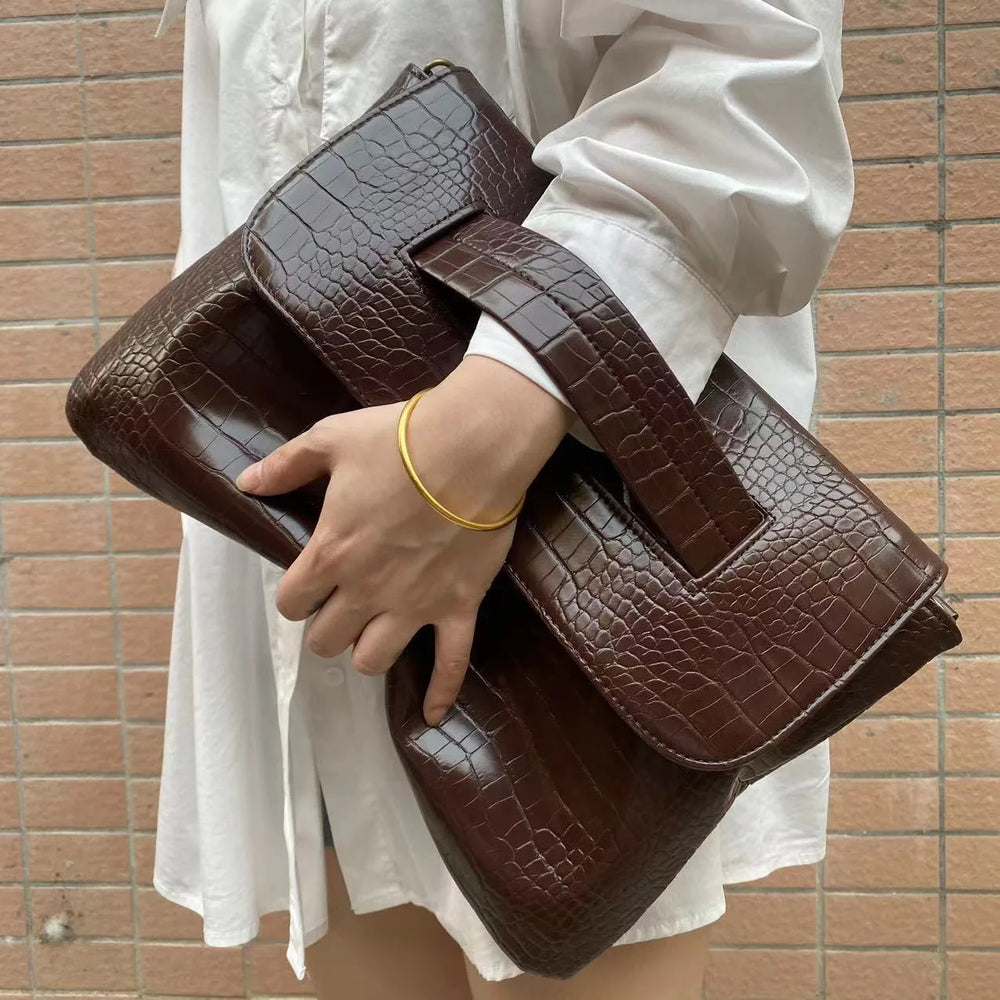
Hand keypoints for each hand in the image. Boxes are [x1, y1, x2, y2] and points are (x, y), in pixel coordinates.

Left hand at [236, 356, 574, 724]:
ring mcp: (413, 605)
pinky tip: (432, 715)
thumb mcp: (331, 438)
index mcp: (331, 553)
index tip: (306, 584)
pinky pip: (450, 664)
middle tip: (339, 605)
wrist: (472, 447)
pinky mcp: (457, 607)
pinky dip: (441, 692)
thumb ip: (285, 465)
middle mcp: (365, 590)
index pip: (292, 602)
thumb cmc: (399, 440)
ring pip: (372, 660)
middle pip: (326, 639)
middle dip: (326, 625)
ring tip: (373, 631)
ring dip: (366, 651)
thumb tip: (245, 483)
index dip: (295, 596)